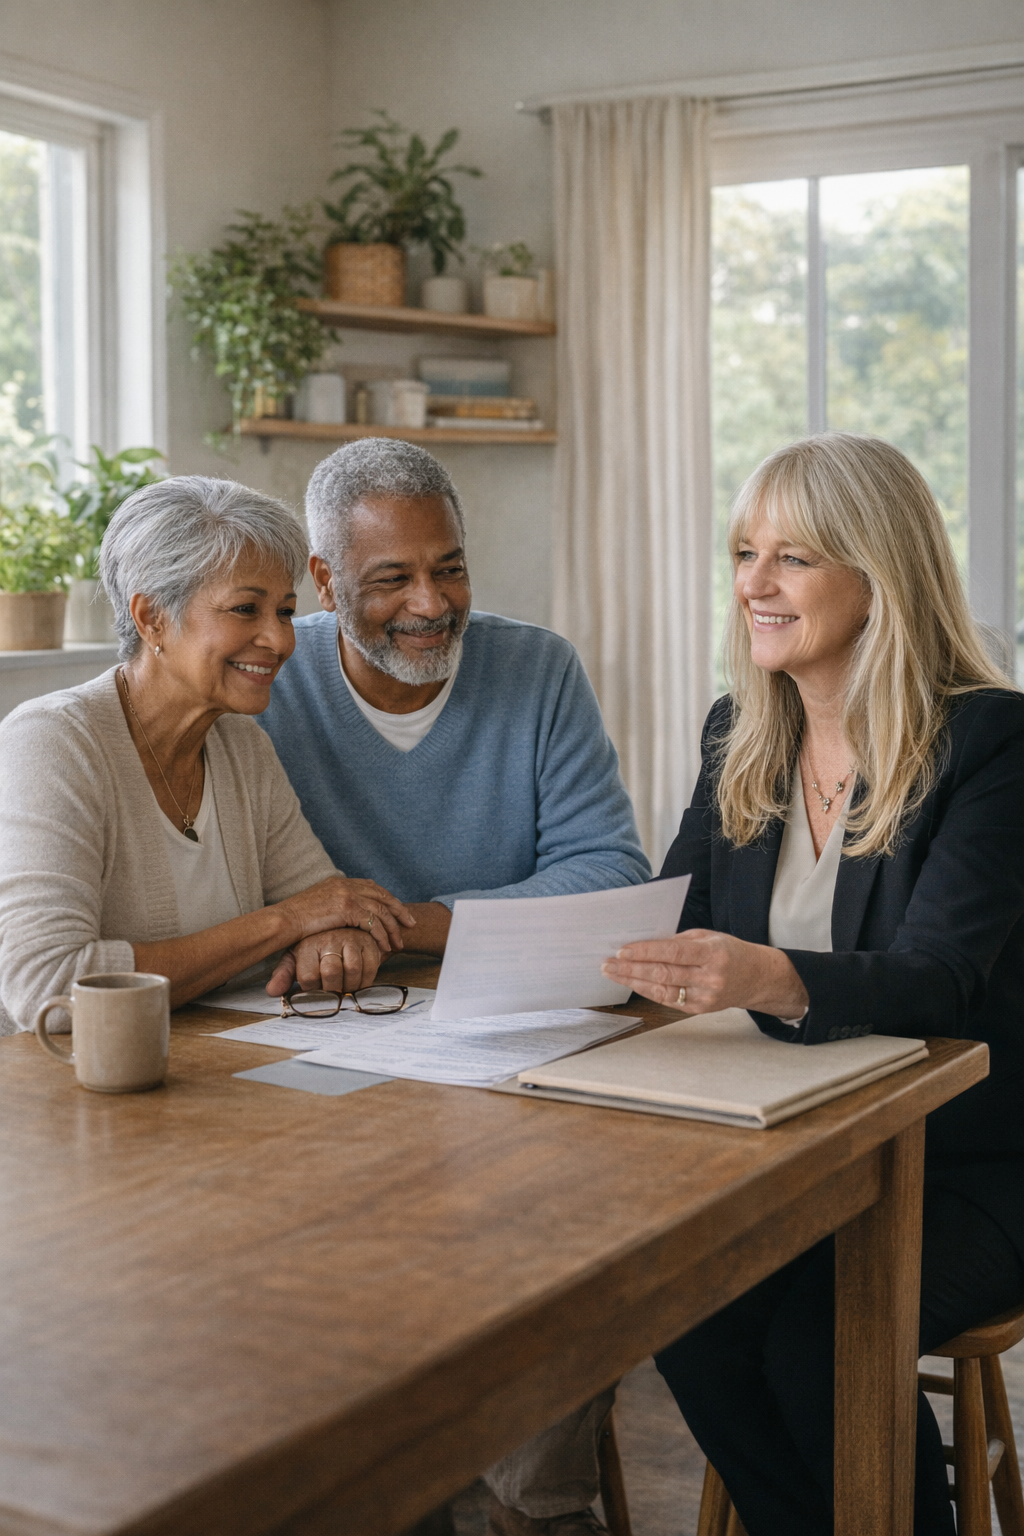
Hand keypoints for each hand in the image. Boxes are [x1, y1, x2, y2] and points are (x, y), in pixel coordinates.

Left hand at [266, 927, 383, 997]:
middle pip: (331, 972)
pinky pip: (371, 967)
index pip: (308, 976)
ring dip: (350, 986)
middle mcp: (330, 939)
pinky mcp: (369, 942)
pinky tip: (358, 982)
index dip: (312, 991)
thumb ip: (284, 974)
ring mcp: (351, 939)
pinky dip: (366, 980)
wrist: (343, 927)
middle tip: (333, 995)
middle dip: (332, 991)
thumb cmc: (316, 947)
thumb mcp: (296, 957)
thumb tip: (272, 990)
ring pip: (353, 970)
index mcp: (308, 945)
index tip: (315, 993)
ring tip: (345, 989)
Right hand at [274, 877, 414, 952]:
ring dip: (393, 928)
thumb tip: (345, 917)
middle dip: (399, 911)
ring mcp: (348, 894)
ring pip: (381, 911)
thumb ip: (335, 906)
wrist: (283, 920)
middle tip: (410, 924)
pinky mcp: (347, 907)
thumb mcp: (318, 906)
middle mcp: (346, 885)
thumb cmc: (296, 920)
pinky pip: (373, 922)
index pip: (372, 887)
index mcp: (341, 882)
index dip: (387, 900)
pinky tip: (385, 946)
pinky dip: (382, 935)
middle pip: (382, 896)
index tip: (397, 911)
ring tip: (399, 942)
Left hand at [602, 928, 808, 1018]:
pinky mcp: (699, 1009)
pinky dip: (647, 991)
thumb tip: (644, 943)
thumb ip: (678, 941)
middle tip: (607, 963)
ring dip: (633, 981)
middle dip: (631, 968)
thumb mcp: (708, 936)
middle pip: (663, 973)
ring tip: (612, 973)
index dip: (646, 952)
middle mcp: (710, 977)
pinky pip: (667, 999)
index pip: (673, 953)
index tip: (622, 950)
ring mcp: (705, 997)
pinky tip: (631, 983)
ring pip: (662, 990)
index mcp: (713, 953)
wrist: (756, 978)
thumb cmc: (729, 951)